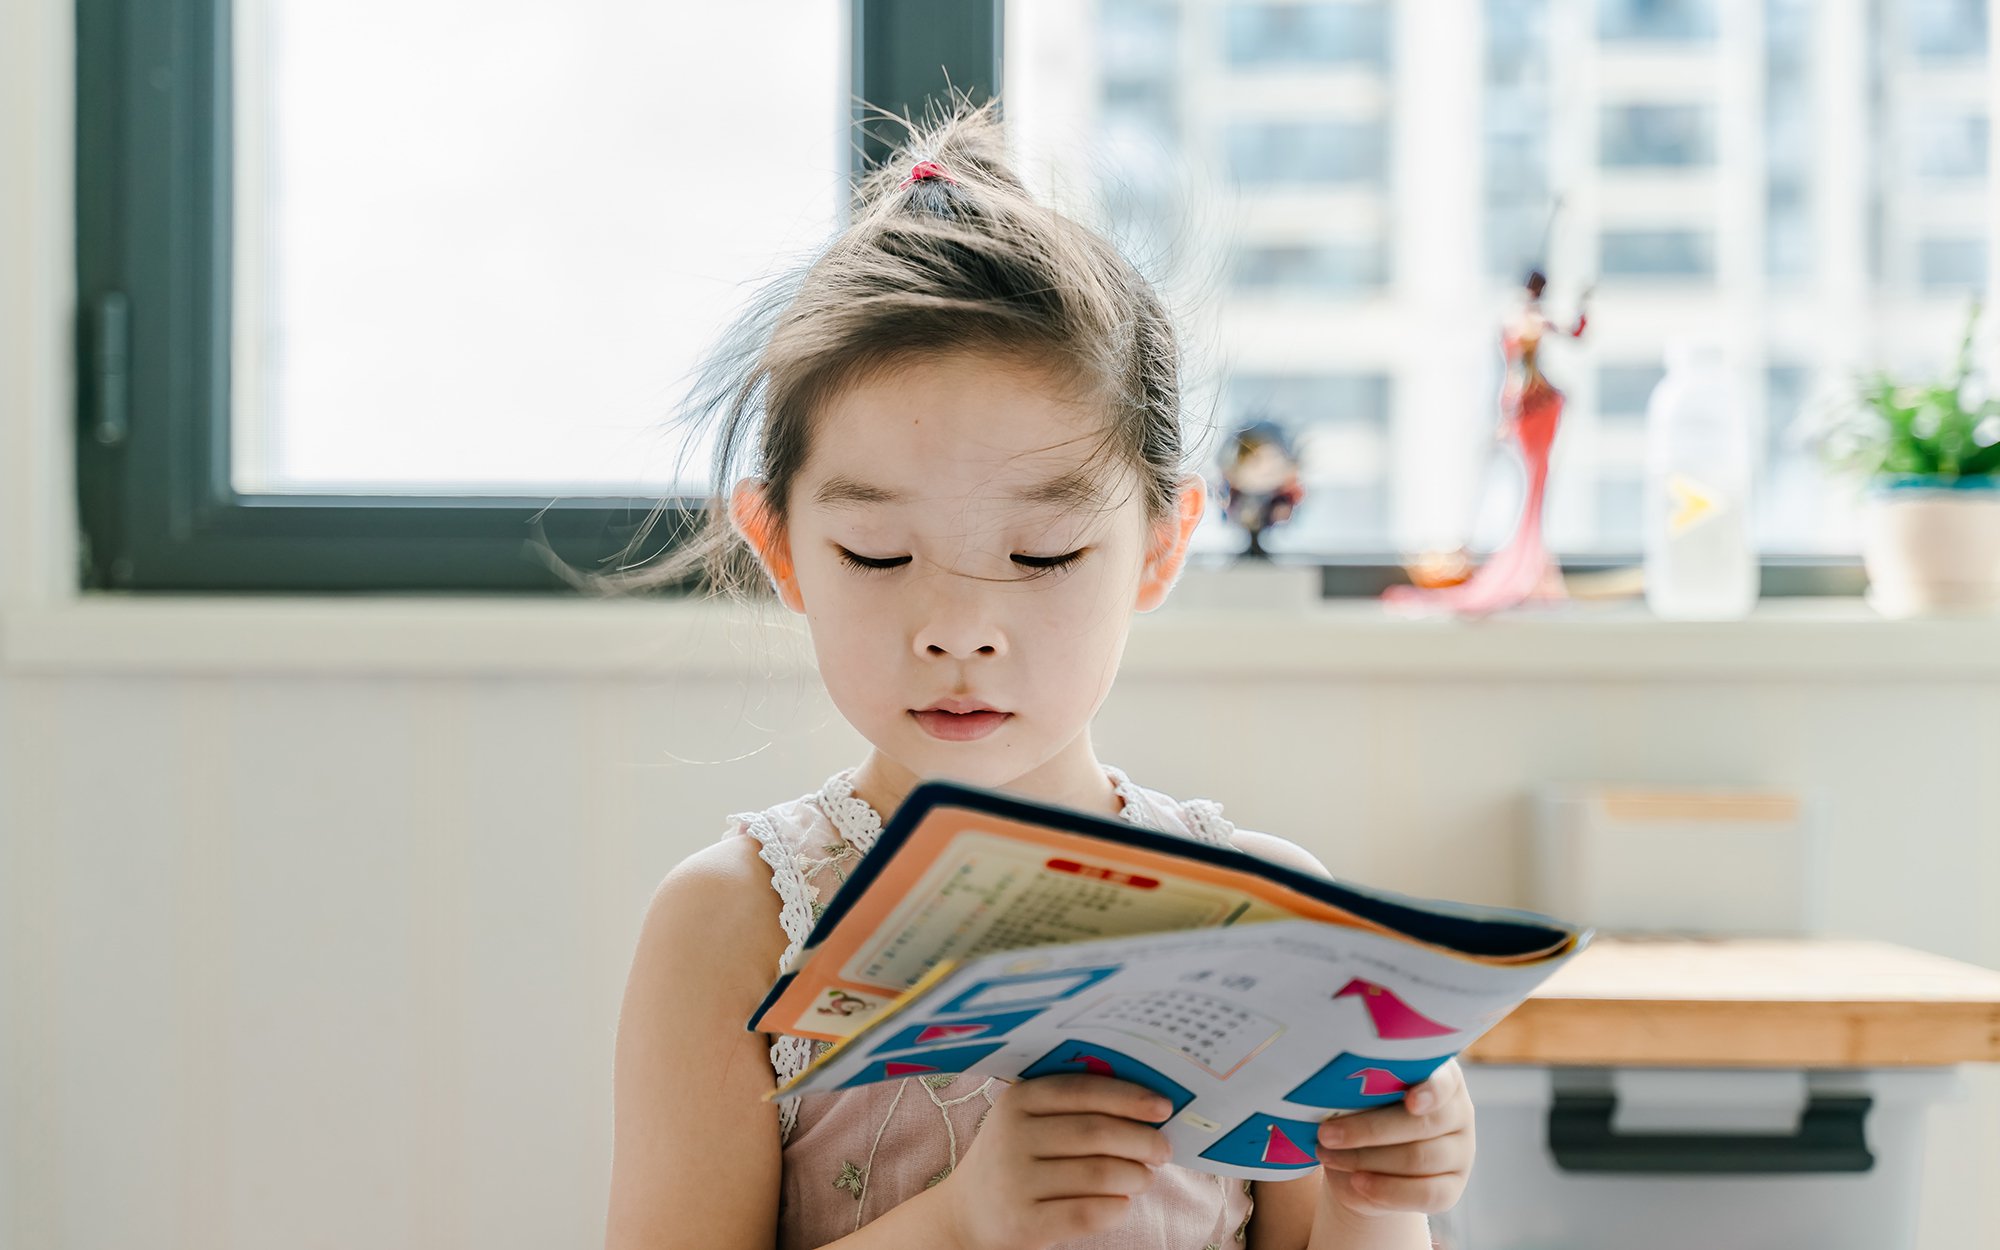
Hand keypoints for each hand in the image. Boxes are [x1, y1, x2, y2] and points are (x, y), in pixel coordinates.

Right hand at [931, 1075, 1172, 1249]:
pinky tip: (1123, 1204)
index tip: (1164, 1108)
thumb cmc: (1015, 1161)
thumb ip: (1074, 1109)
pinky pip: (1087, 1214)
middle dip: (1141, 1141)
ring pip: (1098, 1174)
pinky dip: (1116, 1209)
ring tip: (1145, 1178)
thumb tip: (1147, 1108)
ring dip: (1135, 1176)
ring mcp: (1015, 1181)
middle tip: (1163, 1150)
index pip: (1083, 1091)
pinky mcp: (1023, 1222)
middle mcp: (1012, 1136)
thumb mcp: (1028, 1123)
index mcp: (1018, 1101)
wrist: (965, 1215)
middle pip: (1096, 1133)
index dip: (1129, 1098)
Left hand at [1314, 1059, 1474, 1218]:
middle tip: (1326, 1133)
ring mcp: (1460, 1152)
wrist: (1366, 1160)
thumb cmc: (1362, 1110)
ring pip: (1419, 1159)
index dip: (1430, 1091)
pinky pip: (1426, 1194)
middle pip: (1422, 1125)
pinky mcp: (1453, 1188)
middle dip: (1368, 1130)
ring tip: (1329, 1155)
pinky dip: (1387, 1190)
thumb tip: (1337, 1090)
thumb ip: (1364, 1089)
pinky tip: (1357, 1182)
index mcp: (1441, 1077)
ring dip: (1366, 1159)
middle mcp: (1458, 1112)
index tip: (1409, 1100)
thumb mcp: (1363, 1093)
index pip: (1444, 1082)